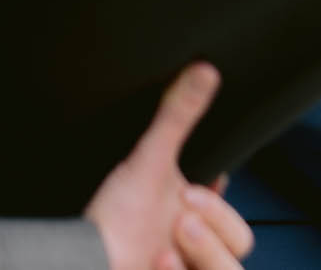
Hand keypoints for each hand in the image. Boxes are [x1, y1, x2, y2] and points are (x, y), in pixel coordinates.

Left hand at [86, 62, 256, 269]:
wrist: (80, 258)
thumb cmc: (111, 216)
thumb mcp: (149, 159)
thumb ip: (178, 116)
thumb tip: (202, 70)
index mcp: (197, 214)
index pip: (236, 213)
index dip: (229, 204)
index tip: (213, 179)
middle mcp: (194, 246)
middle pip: (241, 243)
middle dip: (216, 227)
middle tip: (182, 214)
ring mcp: (184, 268)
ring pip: (228, 269)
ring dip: (204, 253)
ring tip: (167, 245)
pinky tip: (158, 260)